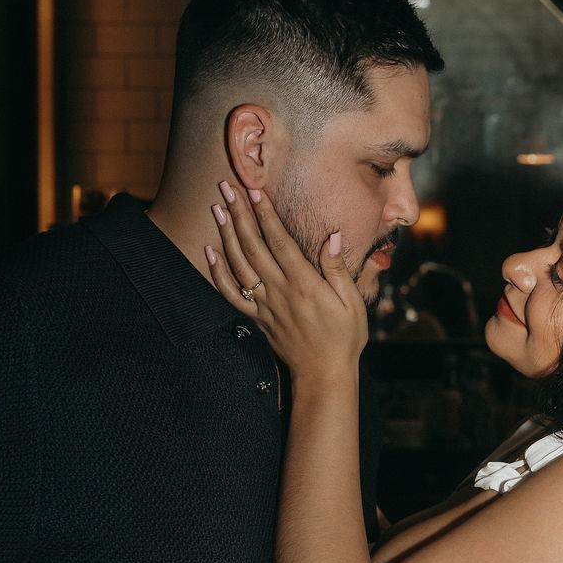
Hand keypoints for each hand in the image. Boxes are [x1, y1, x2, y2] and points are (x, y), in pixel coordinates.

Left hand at [206, 182, 366, 378]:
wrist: (324, 374)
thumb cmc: (344, 337)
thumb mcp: (352, 302)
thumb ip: (337, 268)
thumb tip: (332, 236)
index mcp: (304, 283)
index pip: (279, 240)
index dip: (265, 214)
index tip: (255, 191)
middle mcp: (280, 291)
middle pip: (253, 246)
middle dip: (239, 214)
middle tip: (227, 188)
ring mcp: (265, 305)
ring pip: (238, 264)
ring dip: (226, 235)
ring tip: (217, 209)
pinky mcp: (257, 318)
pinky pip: (231, 294)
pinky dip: (217, 272)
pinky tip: (210, 252)